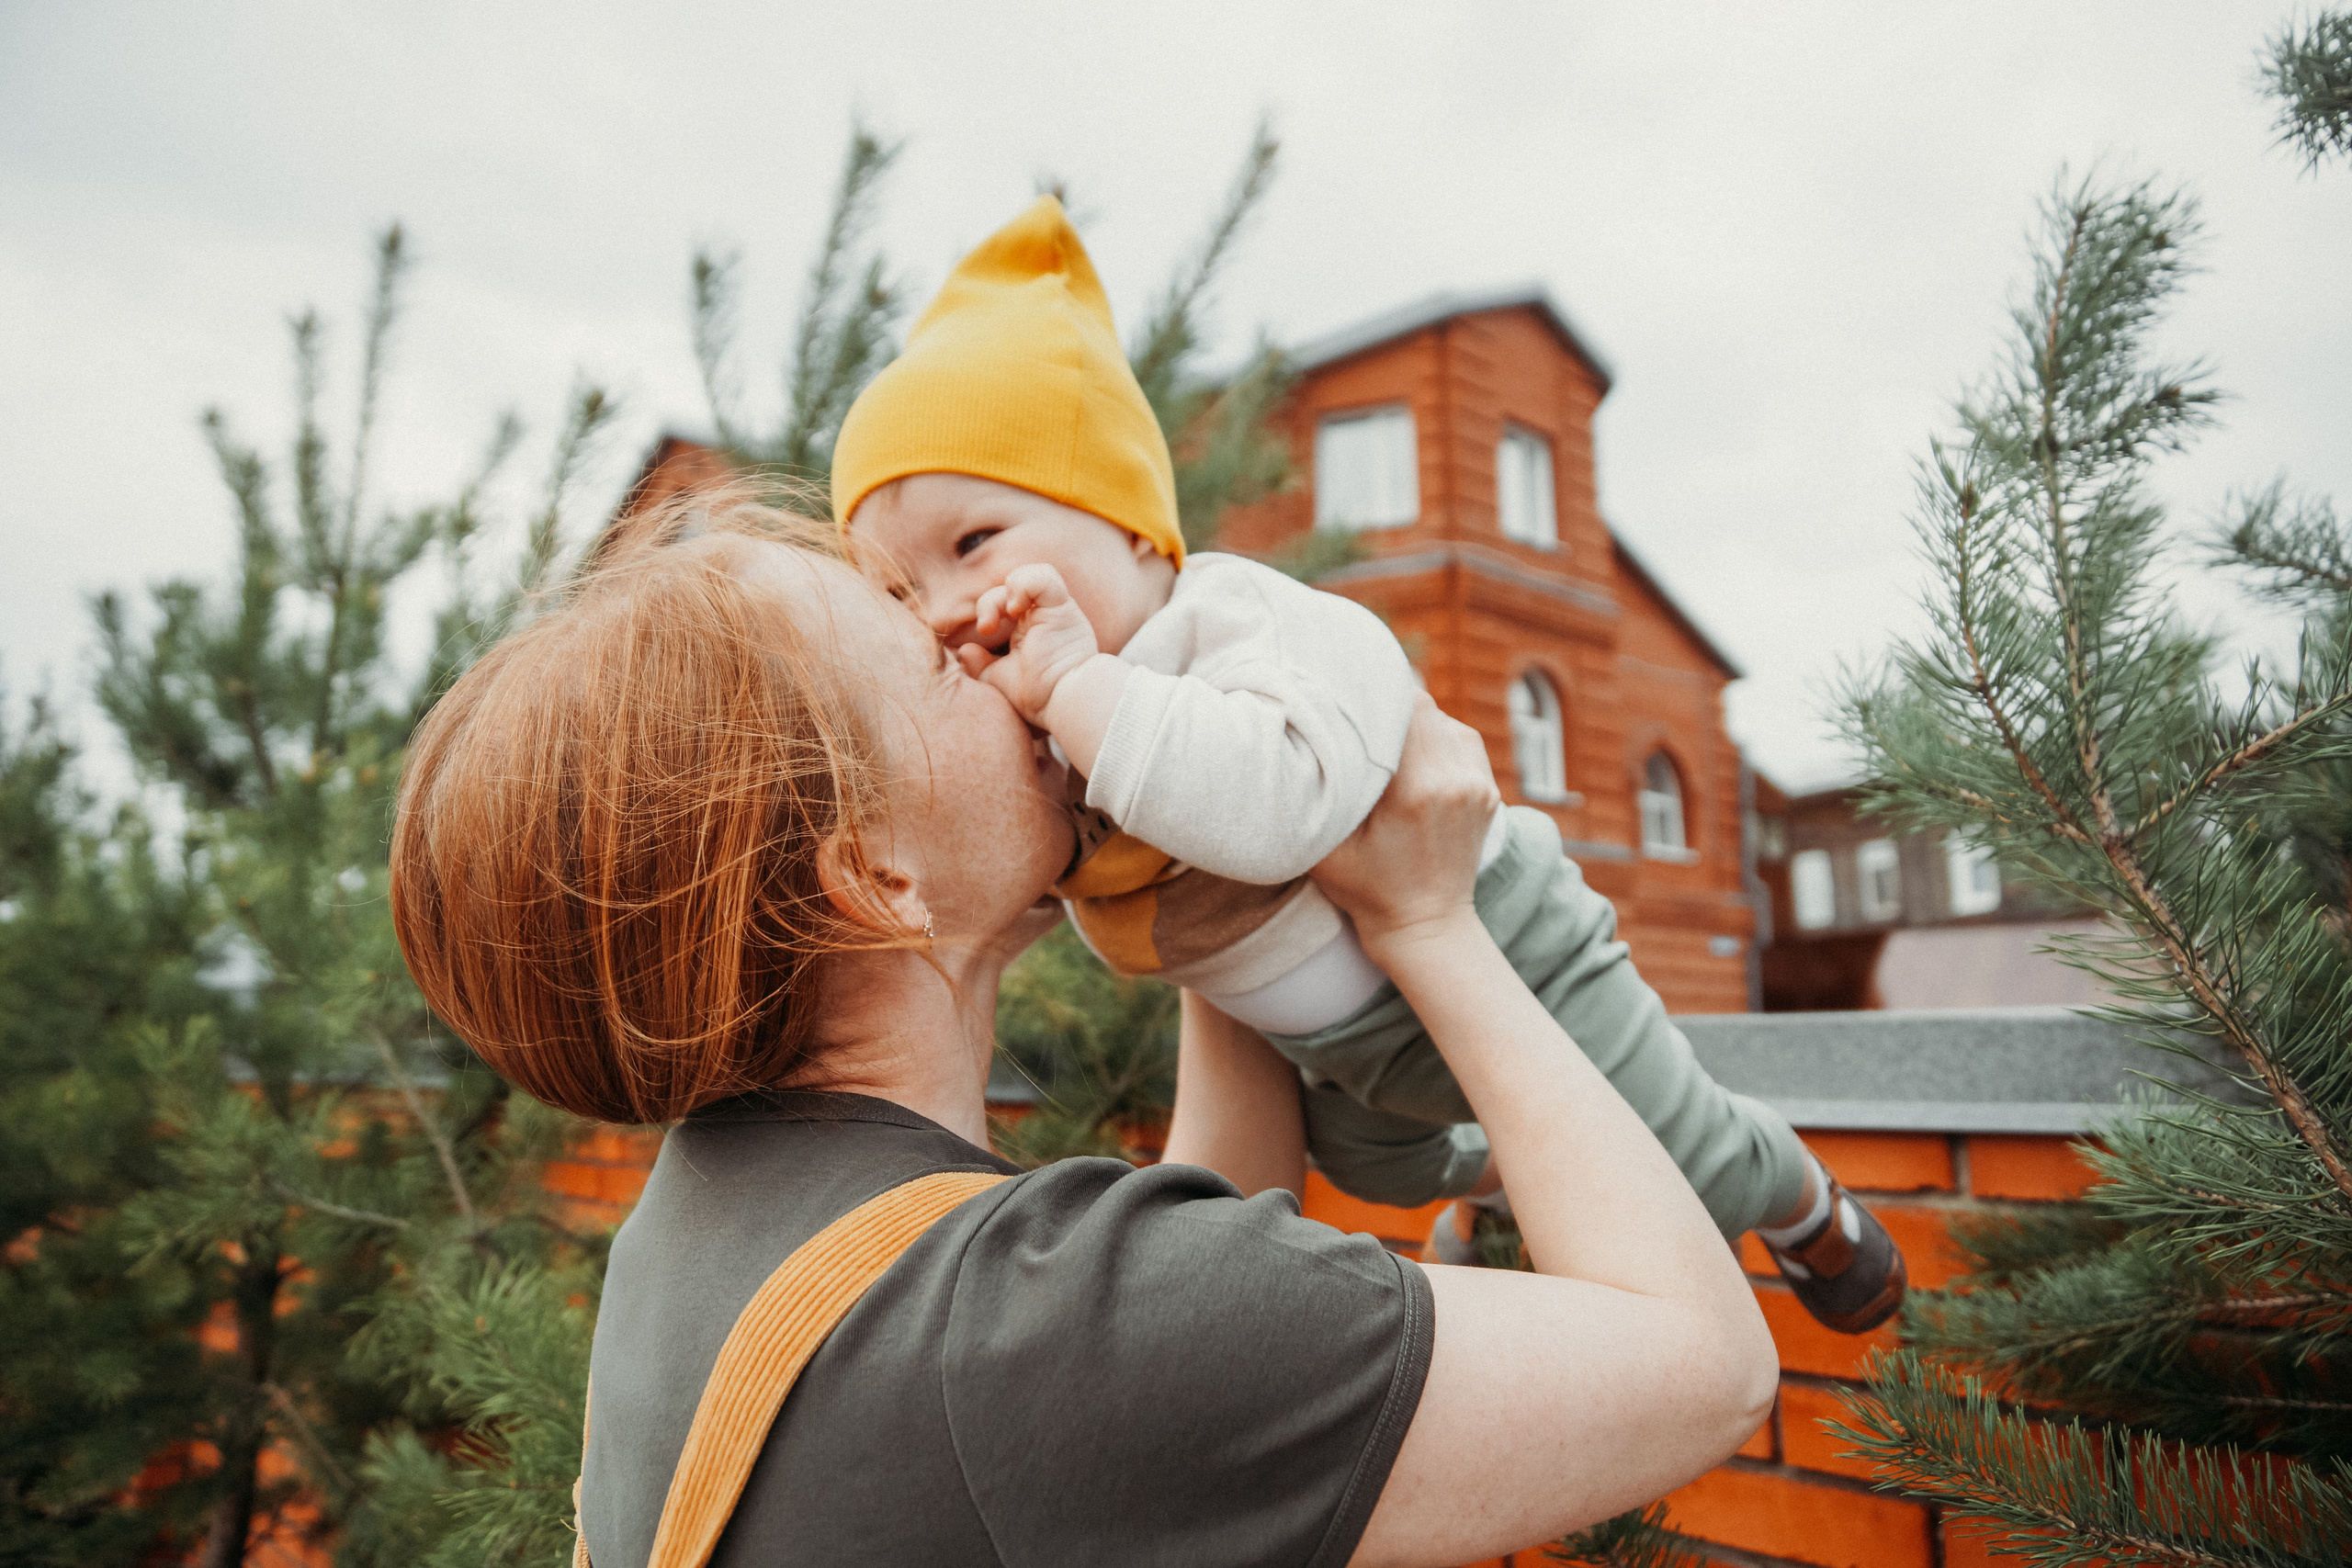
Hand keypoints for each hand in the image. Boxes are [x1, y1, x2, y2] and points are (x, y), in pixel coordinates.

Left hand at [958, 564, 1103, 724]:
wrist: (1064, 701)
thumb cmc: (1040, 697)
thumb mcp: (999, 680)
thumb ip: (980, 665)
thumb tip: (964, 650)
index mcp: (1031, 630)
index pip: (1004, 602)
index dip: (987, 610)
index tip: (983, 634)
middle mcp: (1044, 616)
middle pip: (1010, 589)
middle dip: (990, 603)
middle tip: (986, 628)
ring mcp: (1054, 610)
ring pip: (1028, 576)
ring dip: (1008, 590)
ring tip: (1006, 613)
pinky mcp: (1062, 606)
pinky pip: (1043, 576)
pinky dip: (1023, 584)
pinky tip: (1016, 607)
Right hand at [1310, 692, 1498, 955]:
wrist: (1428, 927)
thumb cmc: (1368, 891)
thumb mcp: (1326, 849)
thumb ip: (1317, 795)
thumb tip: (1300, 740)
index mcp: (1415, 791)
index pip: (1404, 706)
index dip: (1374, 690)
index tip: (1346, 686)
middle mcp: (1455, 780)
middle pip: (1424, 707)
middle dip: (1389, 703)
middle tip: (1358, 706)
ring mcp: (1477, 784)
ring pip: (1444, 719)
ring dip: (1413, 721)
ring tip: (1383, 735)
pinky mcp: (1487, 789)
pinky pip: (1460, 740)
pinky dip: (1435, 738)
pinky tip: (1411, 755)